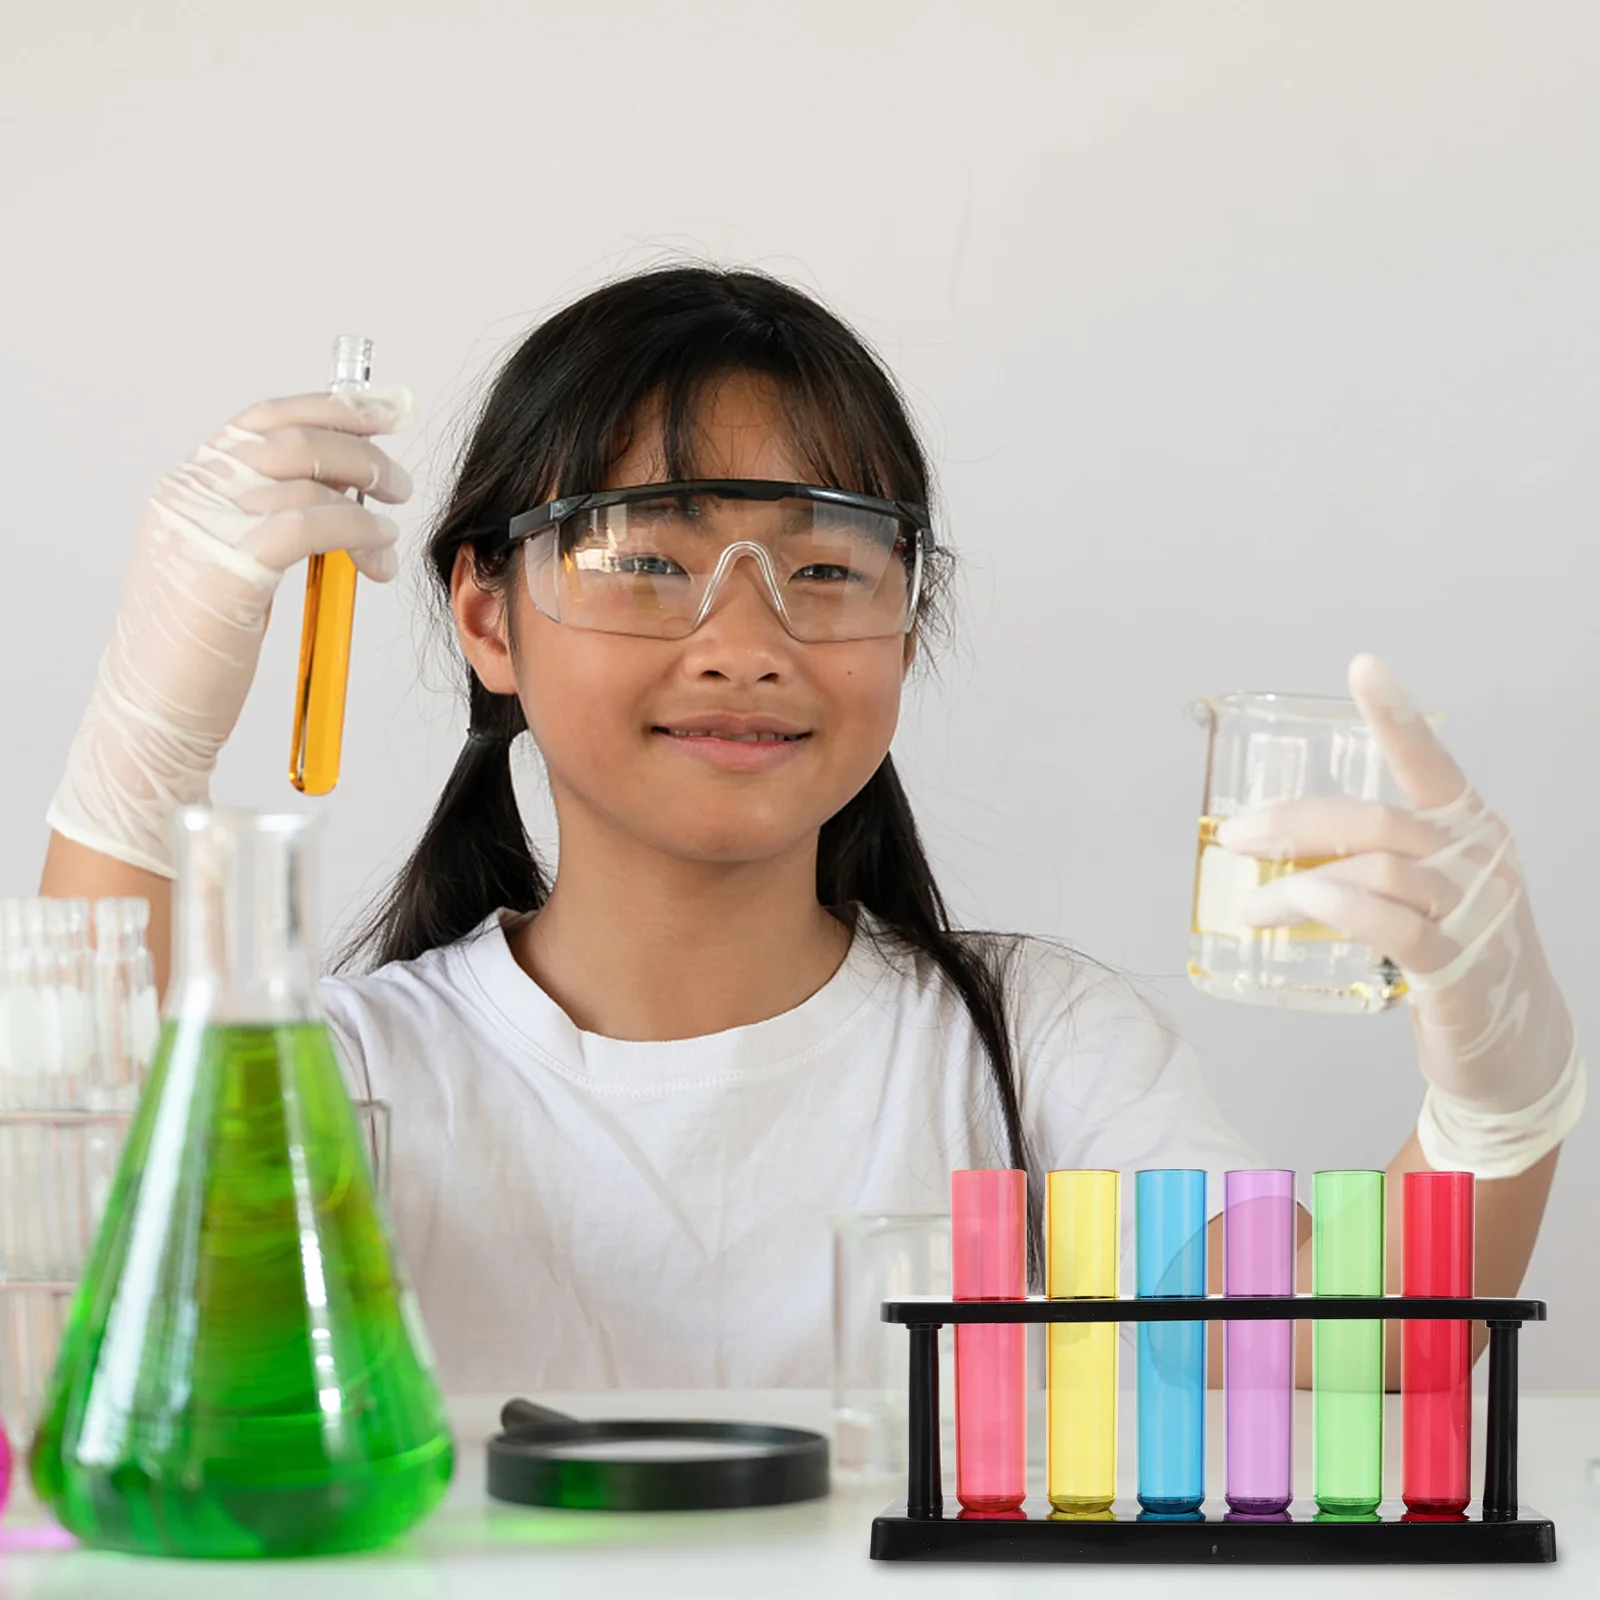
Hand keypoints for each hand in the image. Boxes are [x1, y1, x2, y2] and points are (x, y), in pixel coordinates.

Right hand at [48, 387, 414, 875]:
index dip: (333, 406)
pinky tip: (376, 551)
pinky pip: (310, 524)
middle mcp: (190, 495)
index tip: (388, 409)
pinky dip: (357, 530)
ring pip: (306, 476)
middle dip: (361, 452)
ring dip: (366, 500)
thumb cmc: (199, 655)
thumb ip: (269, 526)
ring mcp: (202, 528)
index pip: (265, 420)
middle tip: (400, 487)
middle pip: (292, 437)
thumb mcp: (230, 570)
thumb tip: (338, 499)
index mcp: (189, 488)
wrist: (154, 715)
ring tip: (388, 537)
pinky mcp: (226, 569)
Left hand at [1214, 654, 1582, 1176]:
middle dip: (1296, 821)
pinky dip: (1343, 909)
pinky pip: (1397, 929)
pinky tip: (1303, 902)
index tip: (1364, 667)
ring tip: (1251, 902)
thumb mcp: (1423, 892)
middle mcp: (1479, 864)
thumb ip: (1366, 861)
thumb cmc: (1457, 955)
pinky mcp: (1460, 972)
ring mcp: (1476, 917)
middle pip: (1379, 820)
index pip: (1432, 764)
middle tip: (1237, 836)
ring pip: (1379, 871)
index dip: (1398, 716)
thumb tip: (1270, 843)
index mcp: (1470, 832)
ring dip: (1298, 882)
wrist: (1518, 1048)